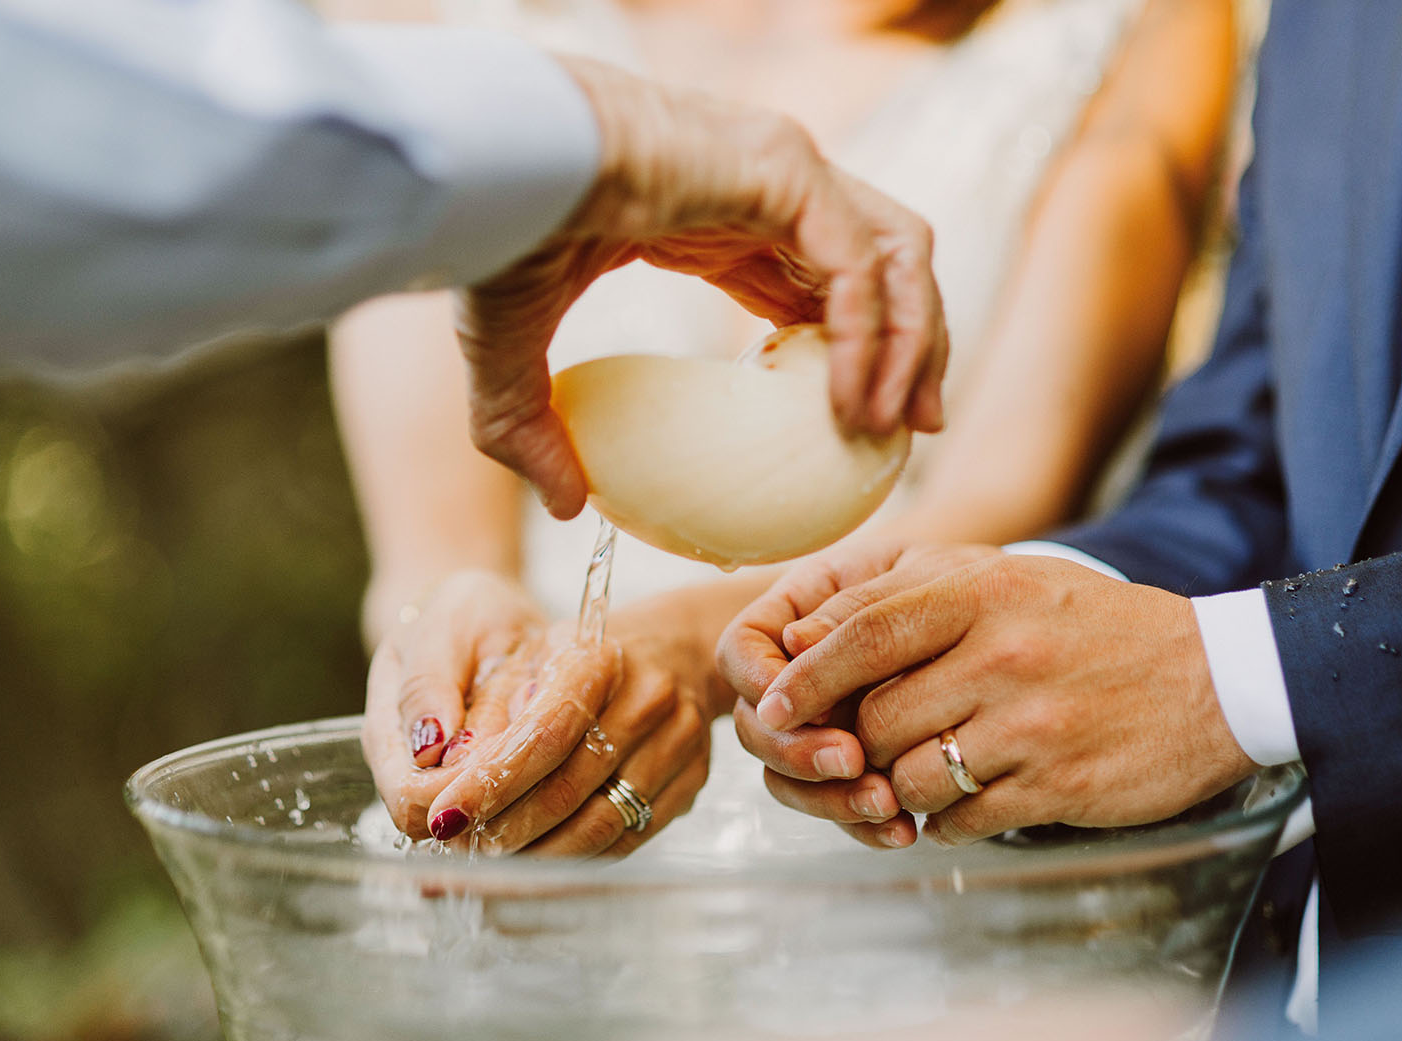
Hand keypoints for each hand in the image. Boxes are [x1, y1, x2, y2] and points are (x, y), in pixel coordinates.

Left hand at [363, 573, 712, 855]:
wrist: (675, 648)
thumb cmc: (583, 656)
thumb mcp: (529, 655)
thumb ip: (488, 707)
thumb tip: (445, 767)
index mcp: (600, 661)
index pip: (543, 734)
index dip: (492, 782)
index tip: (448, 815)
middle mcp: (648, 701)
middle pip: (570, 788)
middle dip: (507, 829)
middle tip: (461, 850)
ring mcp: (678, 744)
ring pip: (600, 824)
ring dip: (539, 856)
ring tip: (491, 865)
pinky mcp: (692, 782)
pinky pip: (628, 839)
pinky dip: (577, 859)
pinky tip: (539, 862)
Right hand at [459, 57, 947, 518]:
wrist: (489, 169)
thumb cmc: (497, 237)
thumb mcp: (510, 354)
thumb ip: (534, 431)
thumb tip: (566, 510)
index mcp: (724, 218)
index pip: (822, 278)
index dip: (856, 346)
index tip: (863, 421)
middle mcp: (769, 190)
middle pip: (882, 265)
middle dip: (912, 343)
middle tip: (912, 429)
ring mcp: (785, 174)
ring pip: (896, 257)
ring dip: (912, 342)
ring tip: (898, 426)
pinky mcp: (788, 170)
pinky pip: (860, 263)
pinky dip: (871, 336)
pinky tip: (854, 403)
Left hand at [730, 552, 1255, 846]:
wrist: (1217, 679)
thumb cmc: (1090, 627)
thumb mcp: (1004, 581)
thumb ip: (907, 598)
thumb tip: (806, 633)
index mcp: (980, 595)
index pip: (861, 635)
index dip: (806, 677)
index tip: (774, 706)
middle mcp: (1000, 657)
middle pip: (875, 719)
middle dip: (856, 744)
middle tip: (864, 749)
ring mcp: (1029, 727)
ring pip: (910, 777)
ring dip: (901, 787)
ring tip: (926, 772)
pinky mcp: (1056, 787)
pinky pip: (960, 821)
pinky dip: (947, 820)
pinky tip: (969, 798)